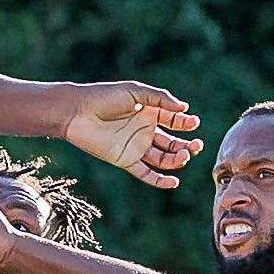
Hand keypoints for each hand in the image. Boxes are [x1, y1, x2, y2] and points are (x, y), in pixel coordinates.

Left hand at [61, 81, 203, 188]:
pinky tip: (174, 181)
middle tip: (196, 145)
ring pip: (164, 159)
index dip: (185, 123)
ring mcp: (136, 147)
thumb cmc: (103, 96)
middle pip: (172, 143)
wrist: (77, 112)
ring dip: (177, 160)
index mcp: (148, 112)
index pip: (174, 120)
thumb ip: (159, 98)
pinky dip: (161, 181)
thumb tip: (184, 109)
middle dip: (187, 146)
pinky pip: (147, 174)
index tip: (193, 123)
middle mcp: (145, 131)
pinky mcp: (126, 160)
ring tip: (185, 156)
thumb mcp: (134, 92)